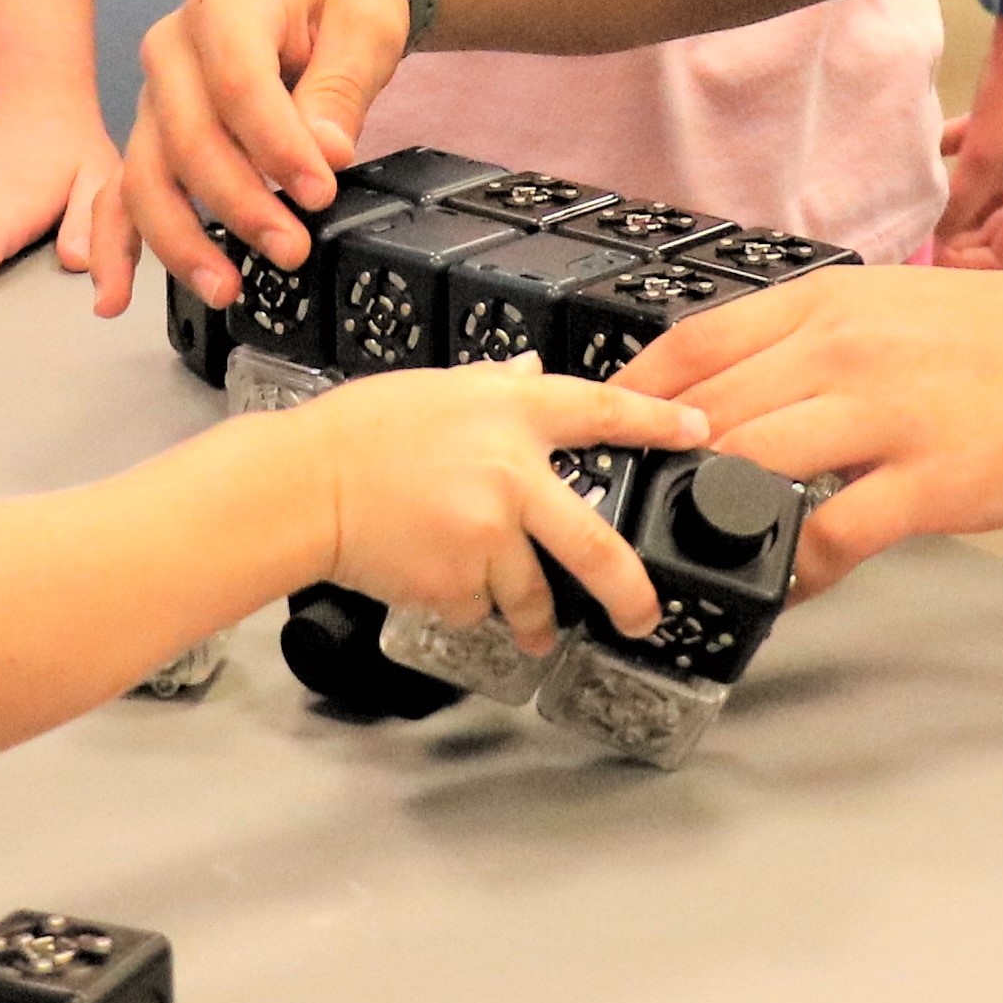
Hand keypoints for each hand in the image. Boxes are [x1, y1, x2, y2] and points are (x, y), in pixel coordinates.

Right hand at [100, 0, 419, 298]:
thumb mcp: (365, 23)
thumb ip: (339, 87)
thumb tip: (324, 151)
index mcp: (223, 7)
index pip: (239, 85)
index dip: (277, 147)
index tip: (320, 193)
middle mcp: (172, 50)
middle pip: (188, 139)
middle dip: (239, 204)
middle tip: (292, 248)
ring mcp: (155, 94)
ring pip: (147, 174)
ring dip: (180, 239)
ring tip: (225, 288)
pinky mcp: (154, 130)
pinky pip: (121, 190)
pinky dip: (115, 244)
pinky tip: (115, 295)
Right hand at [288, 362, 710, 648]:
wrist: (301, 488)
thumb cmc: (358, 431)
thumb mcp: (435, 388)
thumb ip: (493, 387)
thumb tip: (531, 372)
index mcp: (510, 414)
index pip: (602, 411)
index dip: (657, 421)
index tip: (701, 431)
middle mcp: (512, 475)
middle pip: (596, 546)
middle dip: (629, 592)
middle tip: (644, 616)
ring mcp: (486, 536)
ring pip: (532, 594)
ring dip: (534, 619)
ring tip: (533, 631)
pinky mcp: (456, 584)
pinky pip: (479, 608)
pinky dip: (470, 606)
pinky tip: (439, 582)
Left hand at [610, 266, 1002, 582]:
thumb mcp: (901, 307)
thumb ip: (819, 340)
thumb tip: (742, 387)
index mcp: (832, 301)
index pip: (697, 342)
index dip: (636, 392)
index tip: (606, 429)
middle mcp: (847, 349)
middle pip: (711, 412)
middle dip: (664, 468)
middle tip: (641, 511)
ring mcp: (886, 415)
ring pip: (754, 469)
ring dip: (718, 517)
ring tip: (705, 548)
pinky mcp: (926, 482)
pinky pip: (829, 537)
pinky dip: (797, 570)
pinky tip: (793, 584)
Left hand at [934, 6, 1002, 269]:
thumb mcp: (986, 158)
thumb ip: (959, 205)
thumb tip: (935, 241)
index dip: (970, 267)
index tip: (927, 262)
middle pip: (999, 233)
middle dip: (959, 240)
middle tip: (916, 240)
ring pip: (987, 200)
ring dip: (955, 206)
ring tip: (918, 211)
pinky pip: (979, 162)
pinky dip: (953, 165)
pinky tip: (927, 159)